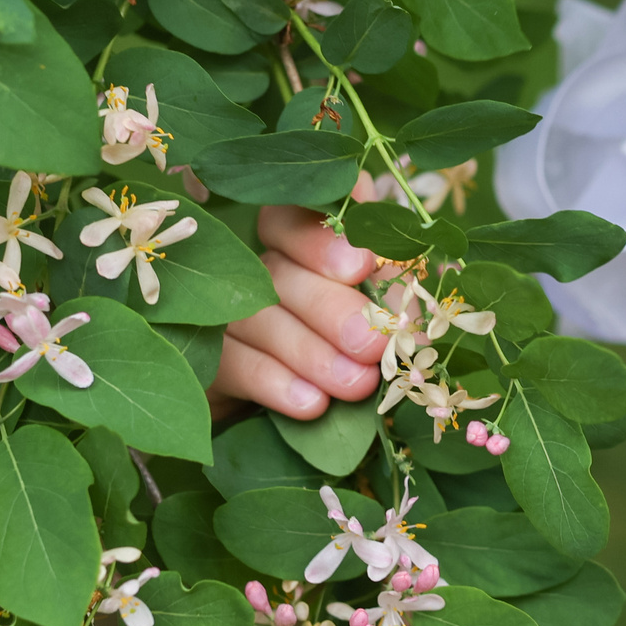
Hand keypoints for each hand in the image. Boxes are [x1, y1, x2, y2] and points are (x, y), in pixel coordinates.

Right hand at [209, 192, 386, 420]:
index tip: (361, 263)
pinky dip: (277, 384)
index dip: (324, 236)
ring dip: (312, 353)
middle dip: (332, 308)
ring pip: (259, 319)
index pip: (297, 215)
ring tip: (355, 384)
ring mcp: (227, 314)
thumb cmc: (358, 347)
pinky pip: (237, 365)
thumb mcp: (384, 315)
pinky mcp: (213, 361)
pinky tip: (312, 403)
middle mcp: (259, 270)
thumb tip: (412, 321)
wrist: (310, 410)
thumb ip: (393, 301)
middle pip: (282, 271)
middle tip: (371, 343)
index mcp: (300, 243)